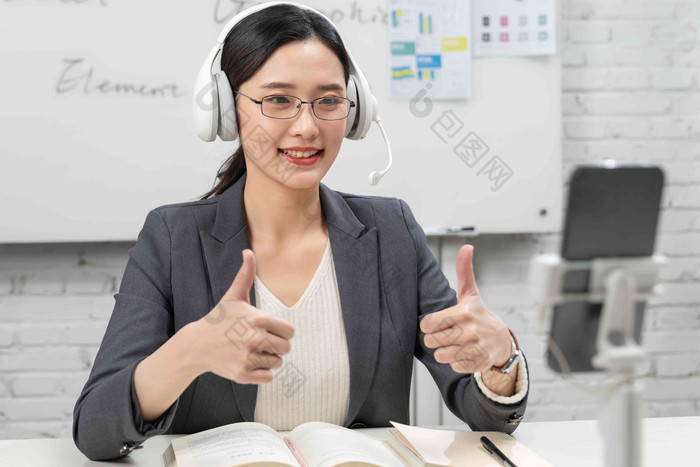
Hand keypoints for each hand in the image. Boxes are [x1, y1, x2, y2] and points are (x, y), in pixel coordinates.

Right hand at [189, 249, 294, 383]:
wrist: (197, 344)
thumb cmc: (219, 319)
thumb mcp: (234, 296)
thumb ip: (246, 274)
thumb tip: (248, 251)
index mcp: (258, 319)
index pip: (289, 331)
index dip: (282, 331)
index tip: (269, 330)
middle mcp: (255, 339)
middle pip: (286, 348)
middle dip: (277, 346)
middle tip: (262, 341)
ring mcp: (249, 358)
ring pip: (277, 363)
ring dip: (269, 358)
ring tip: (253, 351)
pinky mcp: (243, 374)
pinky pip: (268, 377)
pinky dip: (262, 372)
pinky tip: (250, 362)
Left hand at [419, 245, 511, 373]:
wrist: (502, 341)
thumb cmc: (479, 315)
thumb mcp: (471, 294)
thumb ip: (464, 271)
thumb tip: (467, 246)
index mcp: (463, 313)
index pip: (427, 324)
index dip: (428, 325)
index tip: (436, 323)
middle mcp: (469, 331)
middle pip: (432, 341)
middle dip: (435, 339)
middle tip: (446, 334)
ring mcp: (474, 348)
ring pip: (441, 356)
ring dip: (444, 351)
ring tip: (454, 344)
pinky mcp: (477, 363)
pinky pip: (453, 366)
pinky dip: (456, 362)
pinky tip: (464, 353)